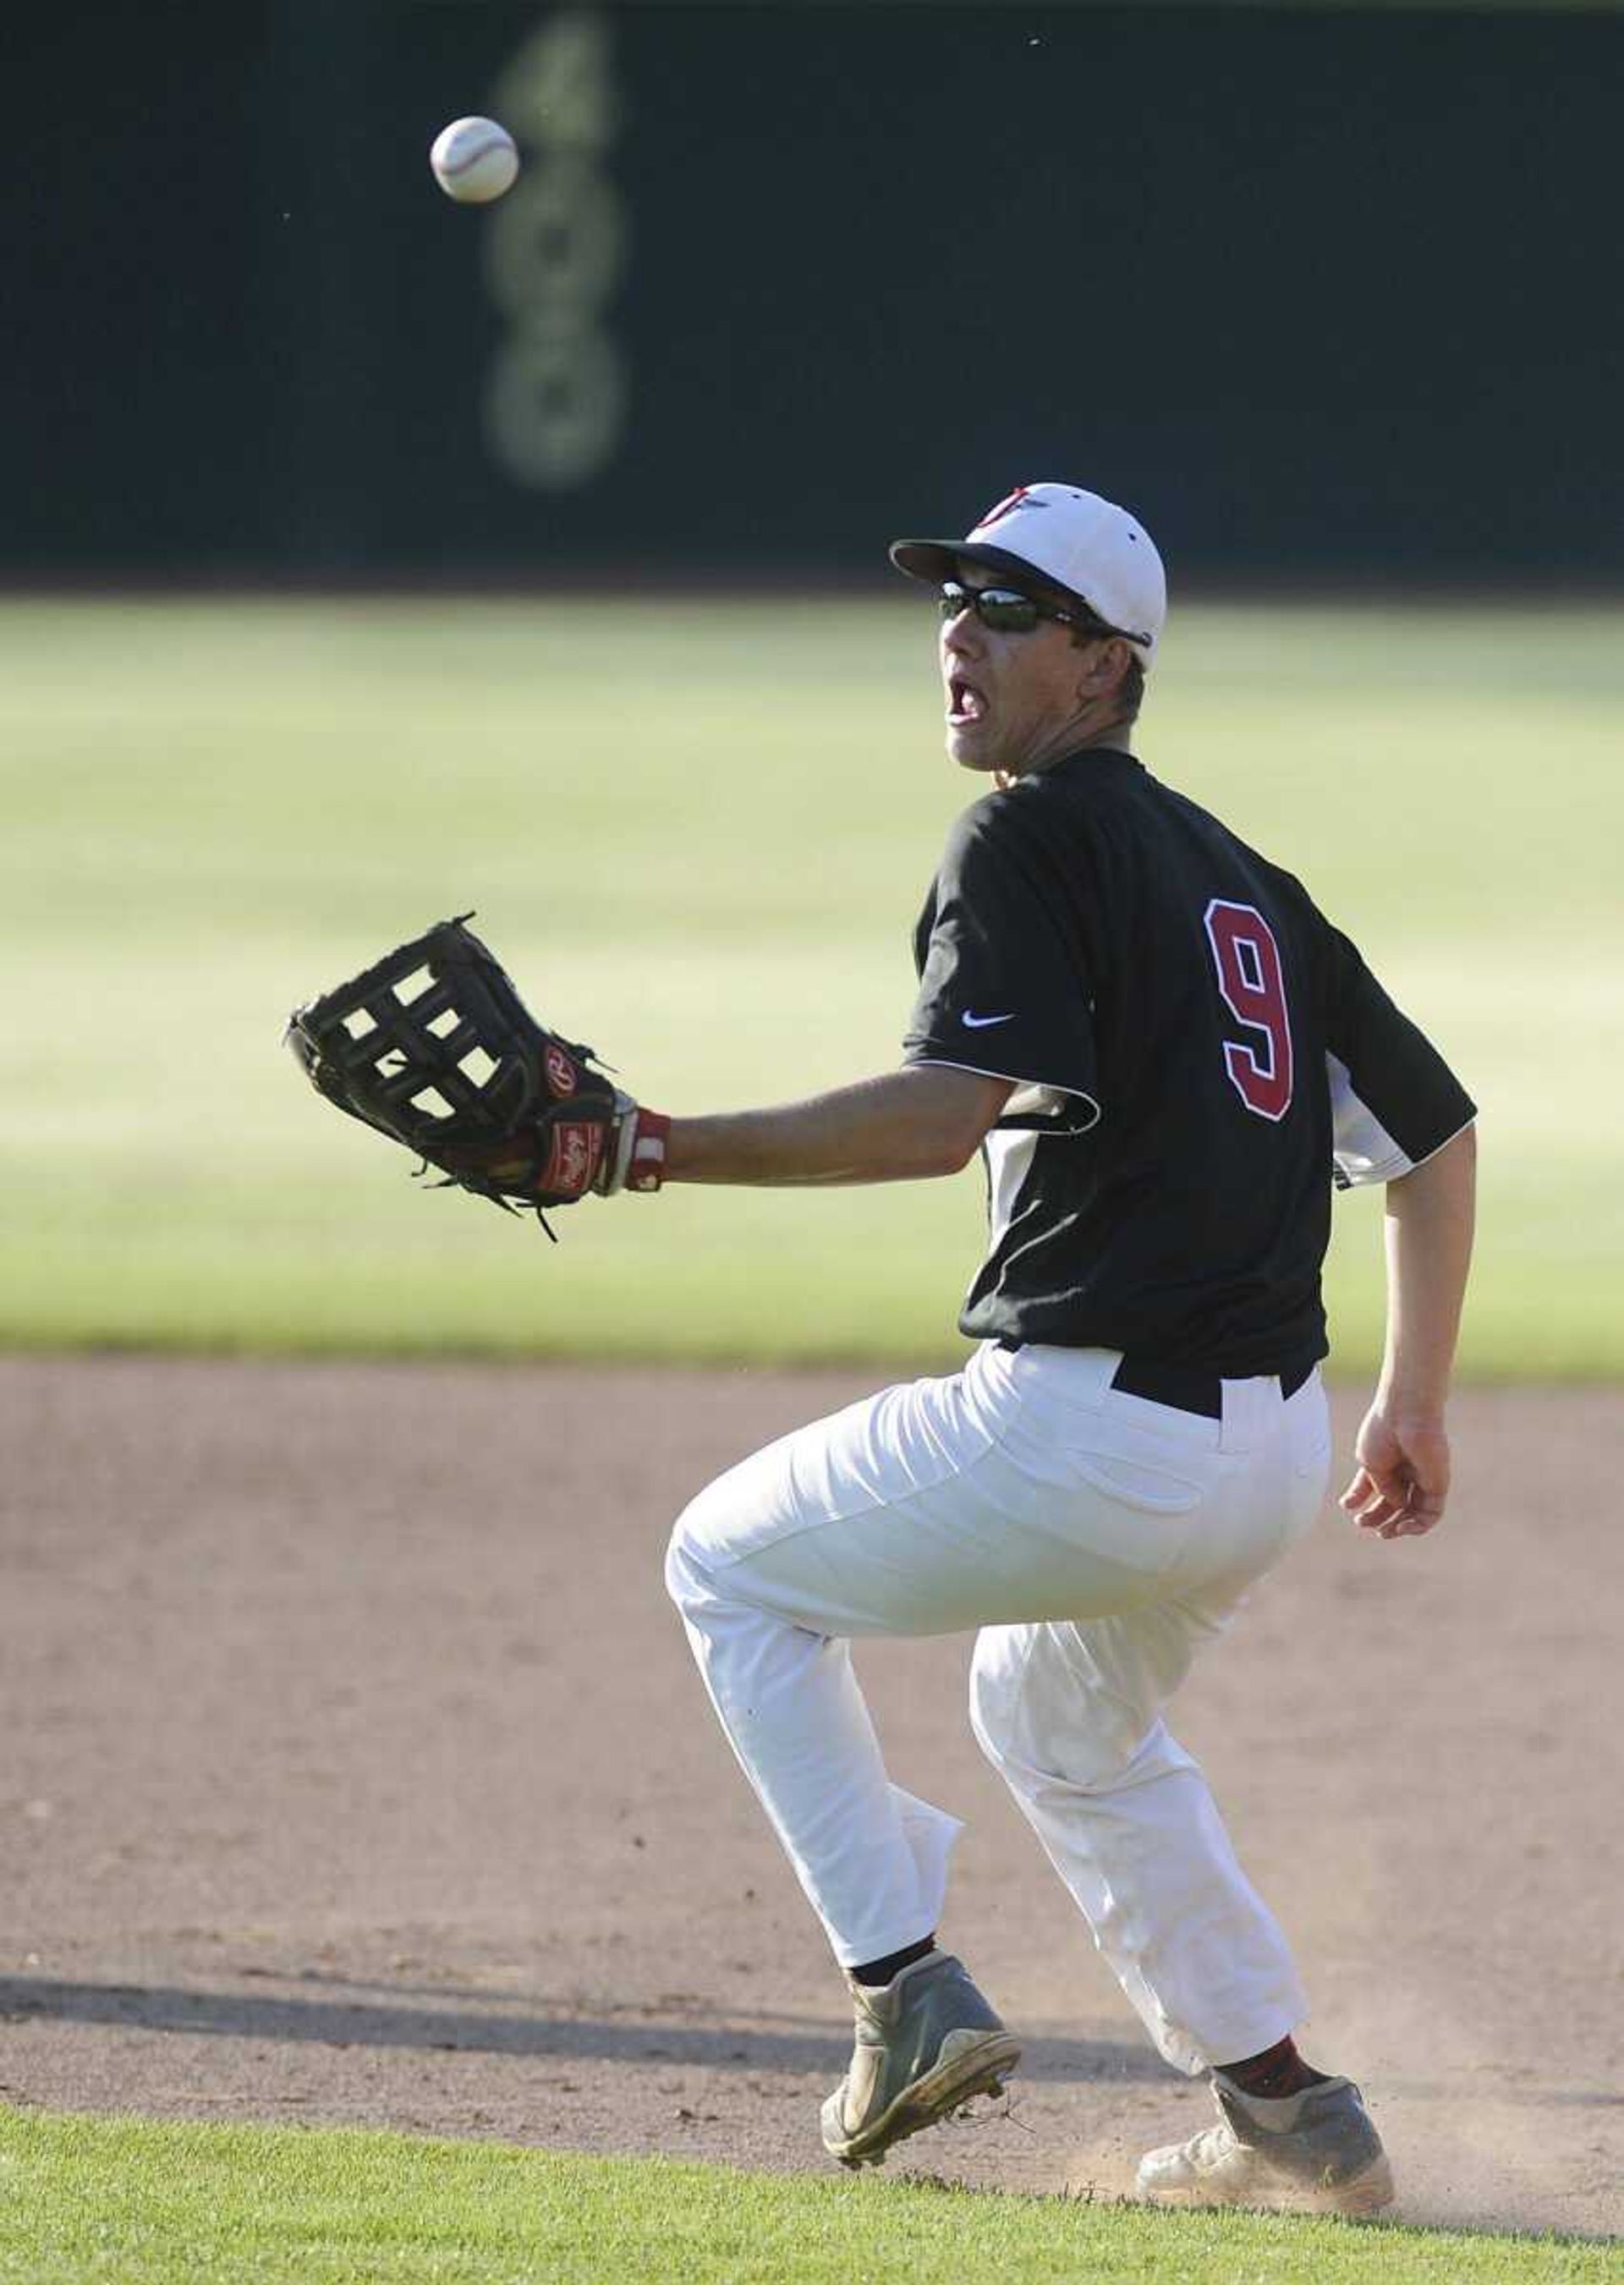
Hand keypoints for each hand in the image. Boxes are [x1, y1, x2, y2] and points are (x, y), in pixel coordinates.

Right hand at [1339, 1405, 1450, 1538]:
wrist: (1405, 1415)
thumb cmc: (1383, 1432)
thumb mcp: (1370, 1464)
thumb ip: (1382, 1489)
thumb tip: (1398, 1506)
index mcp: (1386, 1461)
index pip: (1374, 1487)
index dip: (1359, 1499)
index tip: (1346, 1505)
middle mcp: (1405, 1471)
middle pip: (1393, 1503)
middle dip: (1377, 1517)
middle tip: (1363, 1524)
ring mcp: (1422, 1478)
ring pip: (1414, 1512)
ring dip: (1398, 1526)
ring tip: (1384, 1532)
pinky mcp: (1438, 1484)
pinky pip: (1431, 1513)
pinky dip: (1418, 1525)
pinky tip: (1402, 1525)